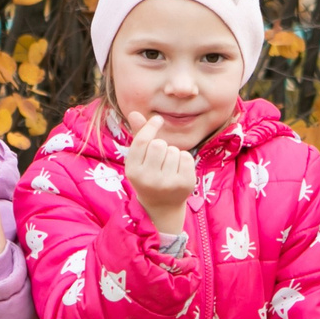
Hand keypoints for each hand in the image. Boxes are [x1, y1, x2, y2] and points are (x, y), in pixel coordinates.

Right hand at [121, 110, 197, 235]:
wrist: (163, 206)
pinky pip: (186, 157)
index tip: (158, 120)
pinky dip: (184, 159)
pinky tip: (178, 170)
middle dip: (162, 146)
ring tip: (169, 167)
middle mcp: (148, 179)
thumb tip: (135, 112)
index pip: (142, 141)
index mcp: (133, 171)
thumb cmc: (149, 175)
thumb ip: (139, 136)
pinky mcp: (184, 184)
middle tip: (160, 158)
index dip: (150, 126)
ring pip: (174, 150)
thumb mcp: (139, 159)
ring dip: (173, 153)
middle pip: (159, 144)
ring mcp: (167, 183)